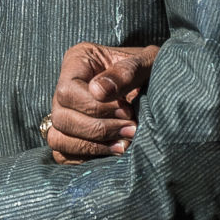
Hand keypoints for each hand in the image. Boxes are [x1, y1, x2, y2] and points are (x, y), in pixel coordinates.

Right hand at [45, 43, 159, 164]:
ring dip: (91, 146)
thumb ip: (126, 72)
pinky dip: (86, 158)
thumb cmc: (152, 70)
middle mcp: (65, 87)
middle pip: (61, 117)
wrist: (162, 86)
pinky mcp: (70, 136)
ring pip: (57, 138)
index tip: (127, 111)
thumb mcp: (147, 62)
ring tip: (124, 144)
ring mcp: (64, 113)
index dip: (95, 107)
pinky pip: (63, 155)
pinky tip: (113, 151)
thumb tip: (98, 92)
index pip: (68, 90)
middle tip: (132, 130)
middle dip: (98, 129)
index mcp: (78, 61)